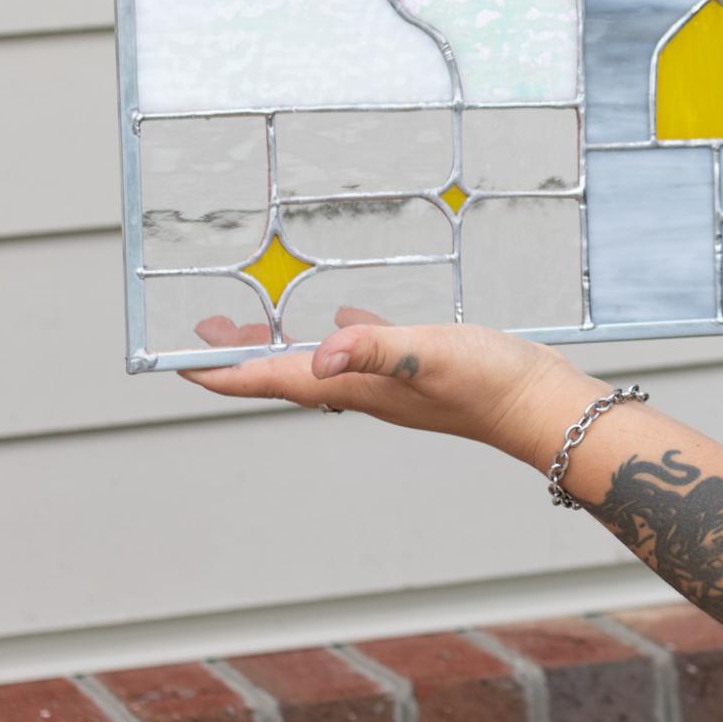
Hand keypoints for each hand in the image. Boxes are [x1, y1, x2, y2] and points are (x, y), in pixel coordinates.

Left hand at [179, 306, 607, 471]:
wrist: (544, 405)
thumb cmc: (492, 383)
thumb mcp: (432, 354)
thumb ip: (378, 347)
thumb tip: (317, 350)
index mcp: (358, 386)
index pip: (274, 380)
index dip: (223, 371)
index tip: (179, 362)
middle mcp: (367, 389)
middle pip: (287, 373)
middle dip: (243, 353)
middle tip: (207, 326)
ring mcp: (394, 383)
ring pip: (323, 362)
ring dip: (286, 343)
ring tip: (261, 320)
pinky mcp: (422, 370)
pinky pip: (368, 351)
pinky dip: (346, 334)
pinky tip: (352, 316)